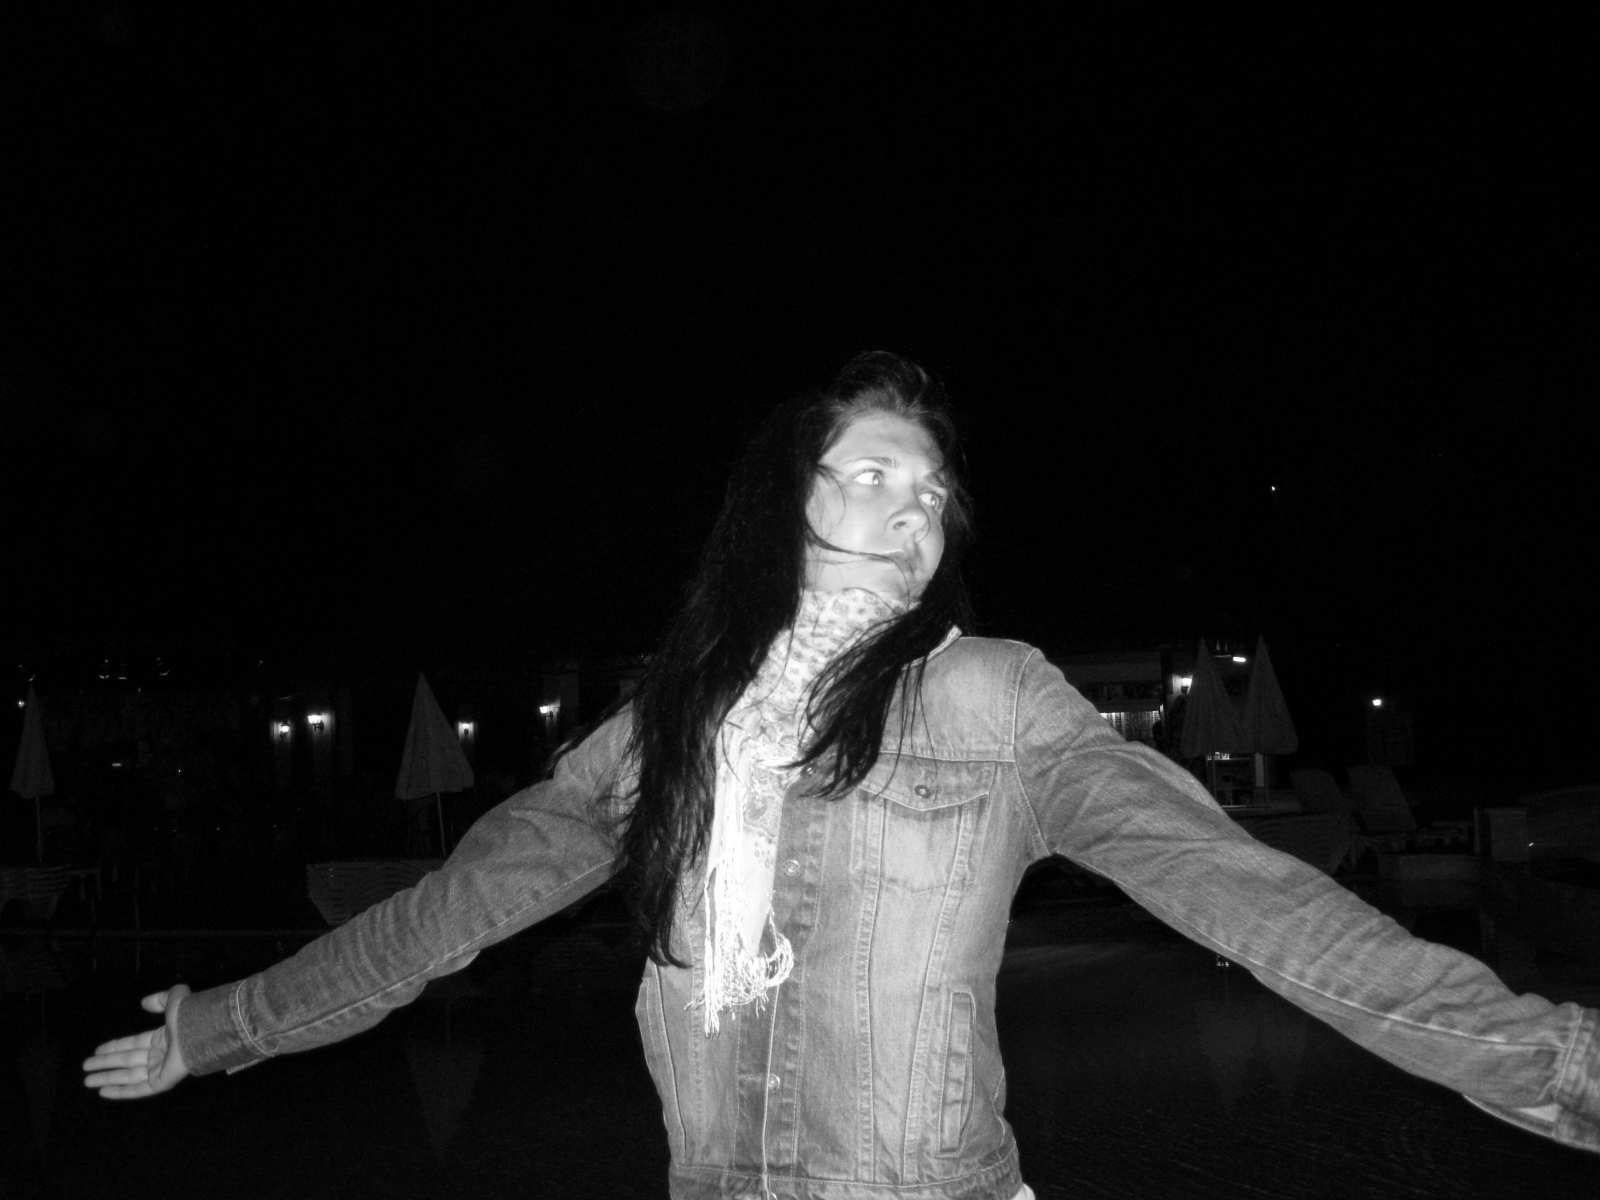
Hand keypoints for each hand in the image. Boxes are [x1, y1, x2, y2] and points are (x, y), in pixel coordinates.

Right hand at [82, 985, 192, 1099]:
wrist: (202, 1032)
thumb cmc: (190, 1015)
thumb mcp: (175, 999)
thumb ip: (160, 999)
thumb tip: (144, 1002)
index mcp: (164, 1037)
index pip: (134, 1044)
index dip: (115, 1047)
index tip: (97, 1050)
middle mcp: (161, 1054)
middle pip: (127, 1061)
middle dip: (106, 1064)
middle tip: (86, 1067)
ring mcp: (162, 1069)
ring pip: (129, 1076)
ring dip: (107, 1078)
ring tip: (87, 1080)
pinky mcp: (163, 1082)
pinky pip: (139, 1089)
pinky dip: (120, 1091)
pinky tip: (103, 1092)